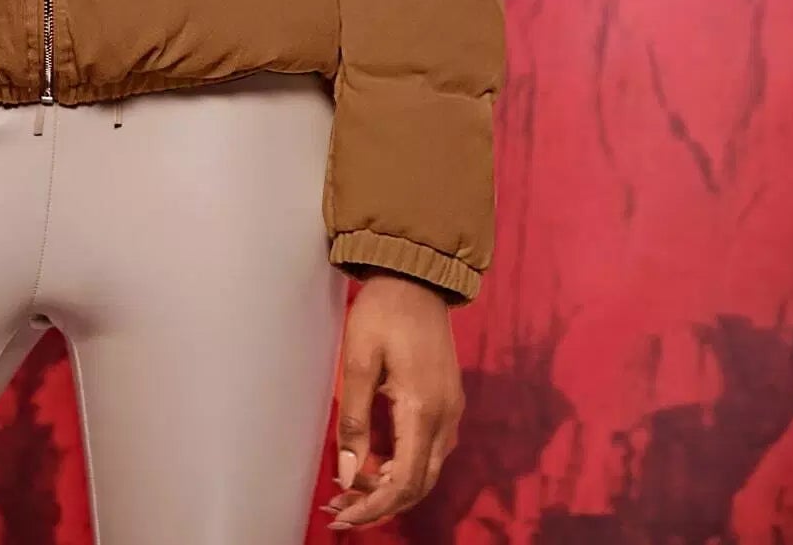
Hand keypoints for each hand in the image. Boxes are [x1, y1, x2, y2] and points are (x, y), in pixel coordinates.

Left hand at [320, 271, 464, 529]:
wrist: (416, 278)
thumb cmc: (382, 313)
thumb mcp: (357, 360)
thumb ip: (355, 421)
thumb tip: (348, 473)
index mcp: (423, 409)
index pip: (403, 481)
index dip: (373, 505)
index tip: (341, 514)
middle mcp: (446, 418)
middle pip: (419, 485)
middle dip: (380, 504)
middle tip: (340, 510)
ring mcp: (452, 410)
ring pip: (427, 471)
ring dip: (391, 488)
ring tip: (350, 489)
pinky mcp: (449, 401)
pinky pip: (431, 451)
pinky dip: (404, 468)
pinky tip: (376, 464)